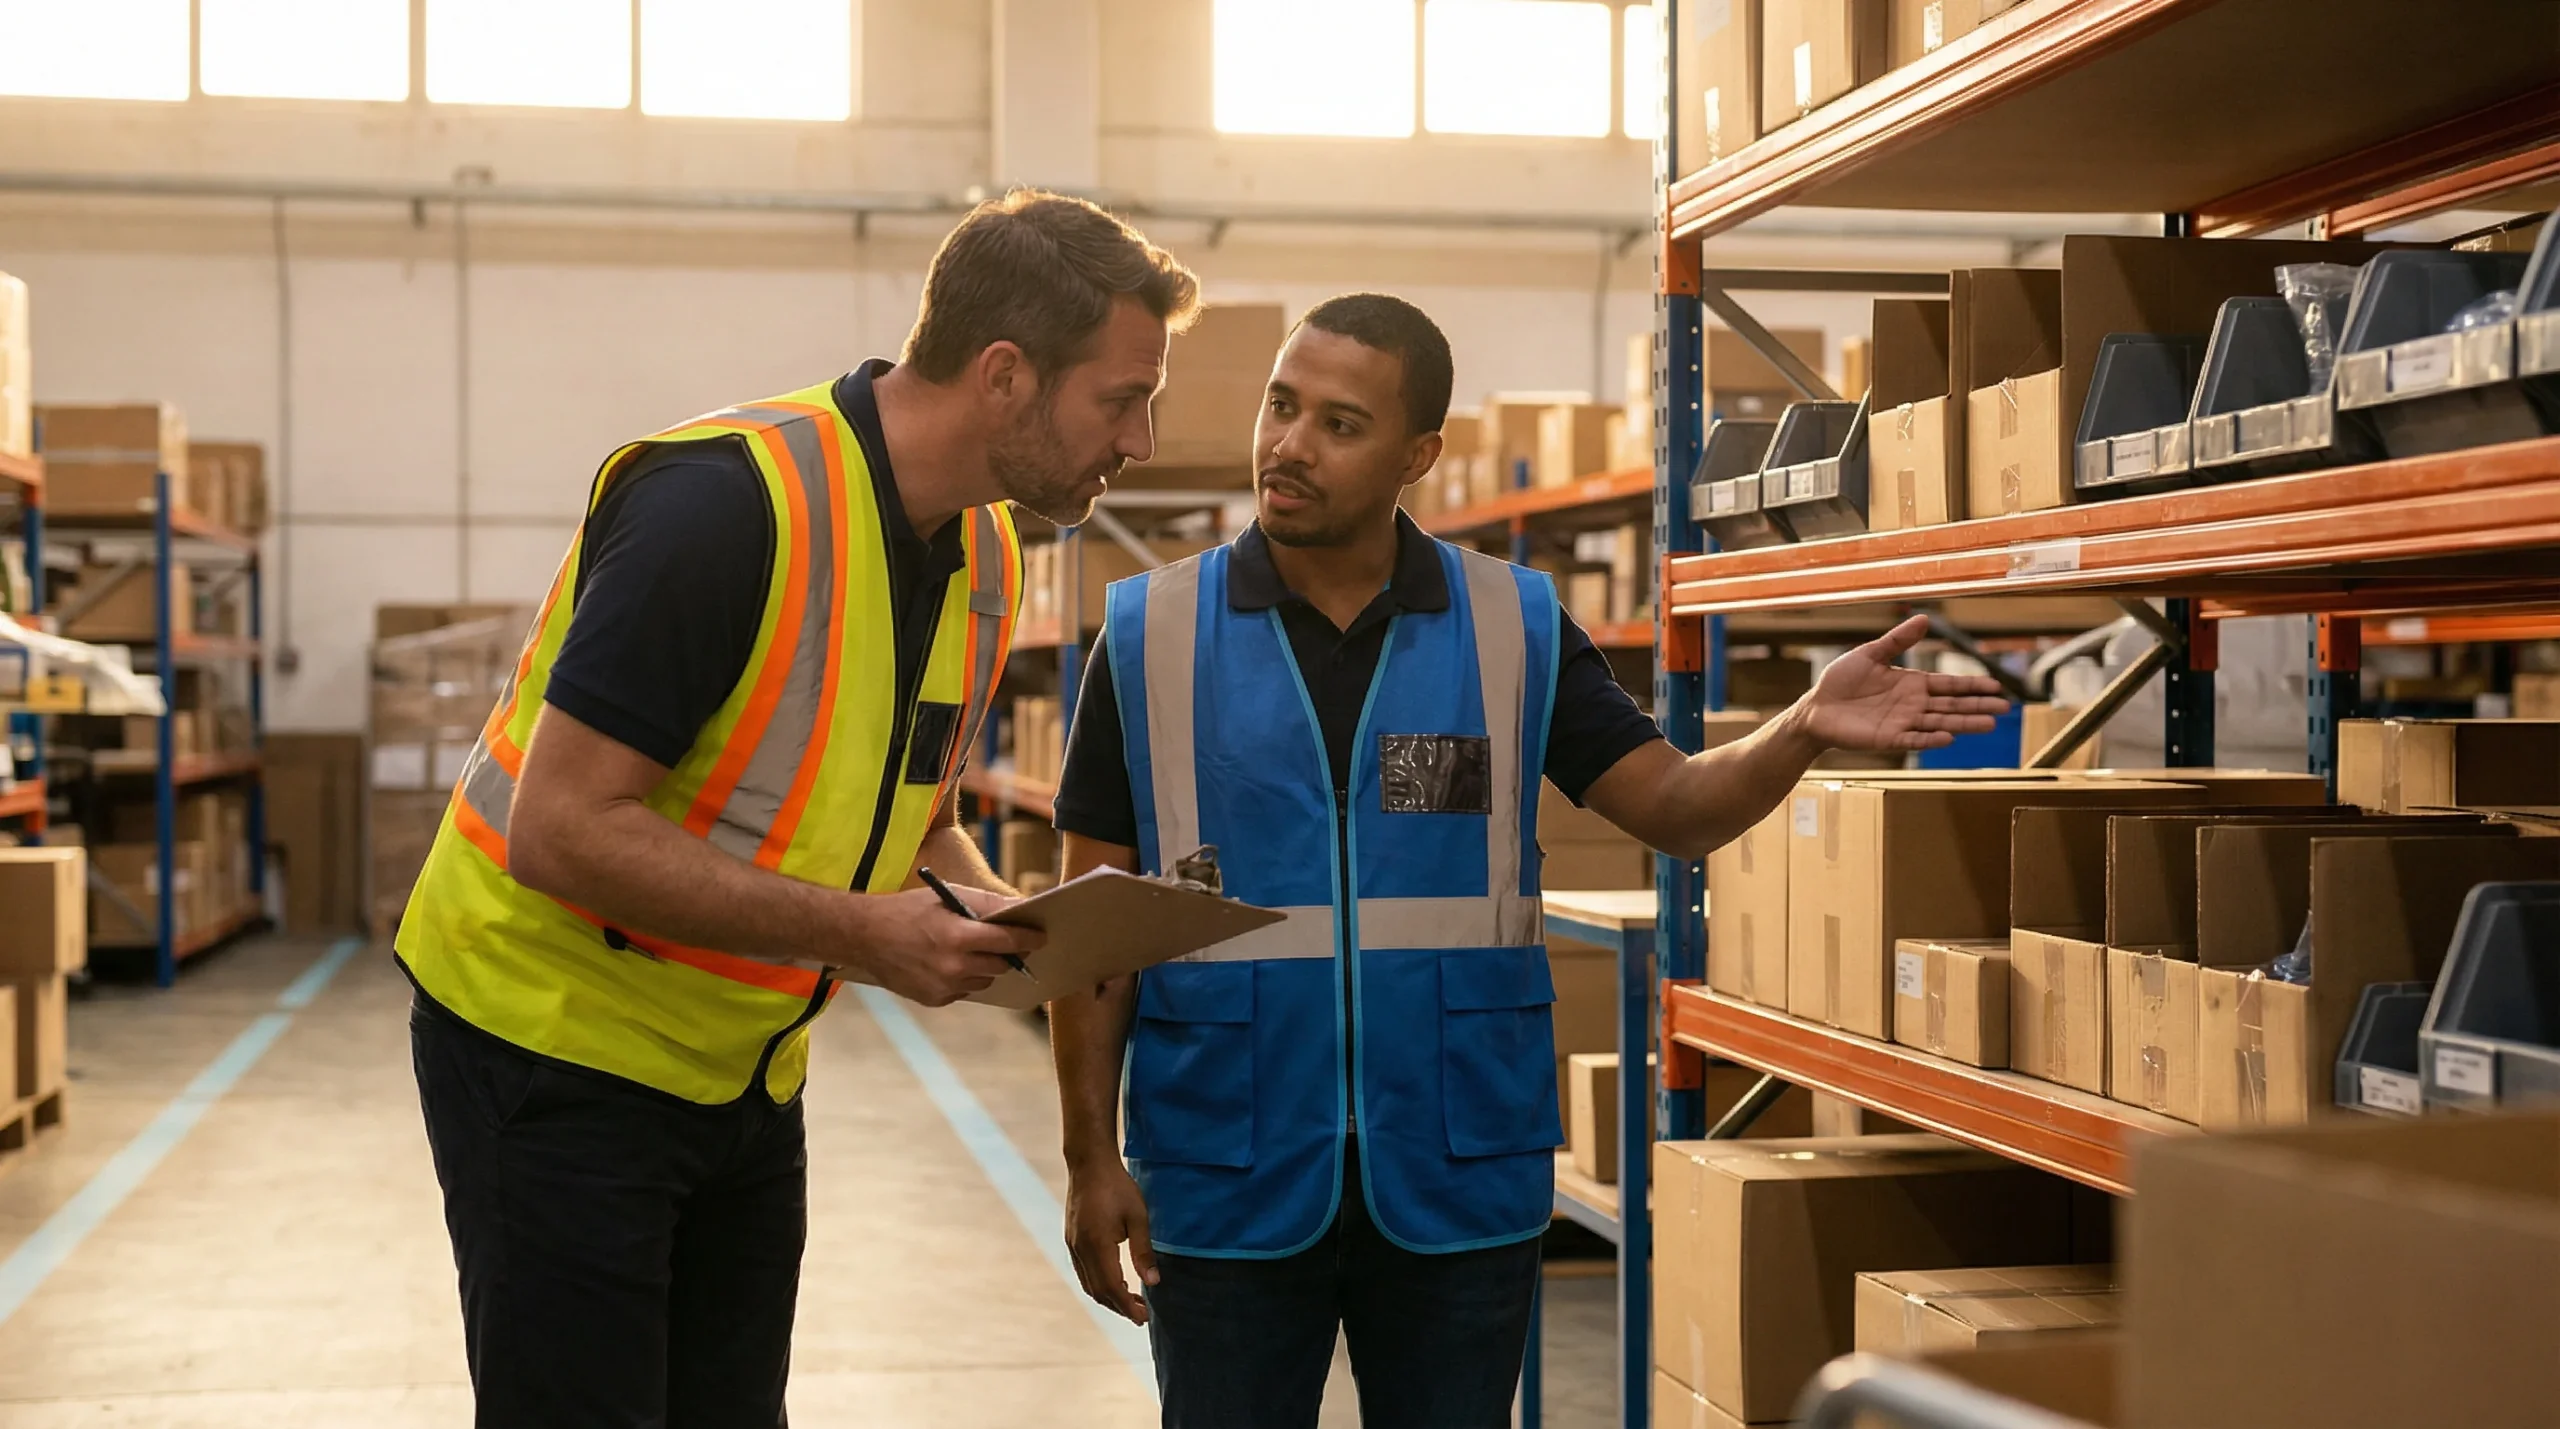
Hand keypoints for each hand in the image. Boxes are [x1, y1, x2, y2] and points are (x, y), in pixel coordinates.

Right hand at [841, 887, 1042, 1006]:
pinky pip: (965, 991)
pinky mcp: (935, 1000)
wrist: (865, 937)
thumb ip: (985, 905)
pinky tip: (948, 963)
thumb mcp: (946, 897)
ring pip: (985, 980)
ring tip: (968, 950)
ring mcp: (944, 987)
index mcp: (958, 936)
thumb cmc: (907, 911)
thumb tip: (1018, 908)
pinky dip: (965, 979)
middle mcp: (954, 966)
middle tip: (1005, 942)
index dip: (1029, 938)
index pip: (1009, 942)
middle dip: (1006, 953)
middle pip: (1001, 965)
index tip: (1041, 936)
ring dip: (985, 966)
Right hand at [1065, 1159, 1157, 1324]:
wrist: (1089, 1164)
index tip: (1143, 1318)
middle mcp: (1081, 1249)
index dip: (1127, 1306)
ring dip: (1109, 1297)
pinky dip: (1099, 1284)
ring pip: (1088, 1284)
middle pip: (1098, 1291)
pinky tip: (1116, 1281)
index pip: (1112, 1287)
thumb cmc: (1117, 1187)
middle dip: (1119, 1307)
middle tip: (1141, 1315)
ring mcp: (1073, 1245)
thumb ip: (1144, 1251)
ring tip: (1131, 1301)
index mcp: (1097, 1244)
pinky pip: (1083, 1272)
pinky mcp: (1072, 1240)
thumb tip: (1154, 1282)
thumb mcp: (1137, 1217)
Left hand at [1798, 615, 2009, 752]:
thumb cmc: (1841, 680)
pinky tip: (1949, 737)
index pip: (1949, 685)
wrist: (1816, 708)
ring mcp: (1903, 723)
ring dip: (1964, 724)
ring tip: (1989, 723)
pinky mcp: (1888, 738)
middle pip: (1952, 706)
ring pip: (1940, 723)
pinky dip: (1930, 739)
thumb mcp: (1870, 654)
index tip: (1996, 685)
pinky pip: (1913, 740)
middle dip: (1978, 706)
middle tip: (2005, 708)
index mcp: (1912, 684)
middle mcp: (1913, 705)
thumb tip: (1925, 618)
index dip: (1972, 685)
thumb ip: (1897, 640)